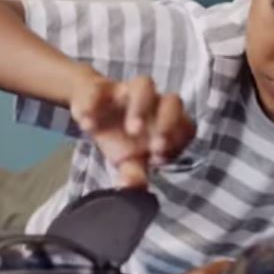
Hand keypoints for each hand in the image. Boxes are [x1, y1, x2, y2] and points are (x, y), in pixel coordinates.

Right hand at [69, 73, 195, 187]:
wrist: (92, 113)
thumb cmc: (120, 139)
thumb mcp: (128, 160)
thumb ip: (134, 174)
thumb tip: (134, 189)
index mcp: (166, 122)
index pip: (186, 126)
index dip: (179, 141)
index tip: (158, 159)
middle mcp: (153, 103)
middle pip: (173, 101)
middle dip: (168, 122)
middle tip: (154, 147)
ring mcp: (129, 90)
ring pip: (145, 84)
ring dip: (140, 107)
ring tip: (130, 130)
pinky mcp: (103, 86)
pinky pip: (99, 88)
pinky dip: (93, 104)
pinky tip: (87, 125)